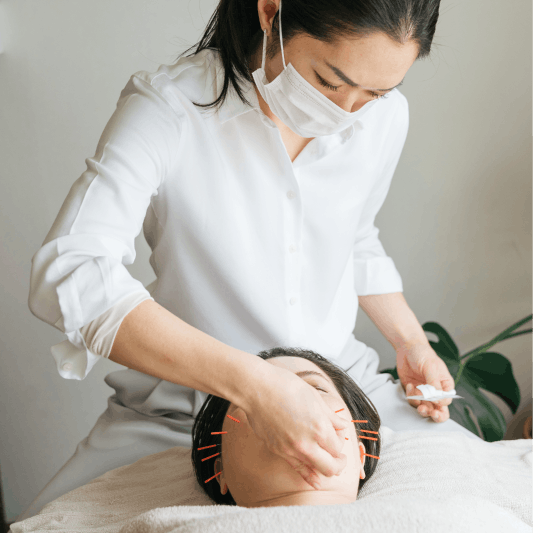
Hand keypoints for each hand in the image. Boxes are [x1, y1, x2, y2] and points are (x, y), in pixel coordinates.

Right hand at [241, 363, 348, 489]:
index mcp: (319, 428)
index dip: (341, 442)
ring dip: (326, 469)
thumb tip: (342, 425)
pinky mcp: (278, 451)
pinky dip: (309, 477)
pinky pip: (298, 469)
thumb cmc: (286, 386)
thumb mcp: (314, 397)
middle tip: (340, 457)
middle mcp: (307, 443)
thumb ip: (331, 416)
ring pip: (316, 472)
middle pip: (331, 467)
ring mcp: (291, 450)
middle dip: (339, 464)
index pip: (338, 448)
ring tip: (329, 462)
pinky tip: (316, 481)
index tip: (337, 434)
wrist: (257, 388)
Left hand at [396, 342, 454, 422]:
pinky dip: (410, 396)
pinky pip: (412, 400)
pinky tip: (409, 386)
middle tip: (431, 413)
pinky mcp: (412, 391)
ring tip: (417, 401)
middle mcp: (435, 391)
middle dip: (435, 414)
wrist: (406, 348)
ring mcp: (423, 392)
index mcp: (444, 384)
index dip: (442, 403)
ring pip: (425, 407)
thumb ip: (434, 383)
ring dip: (421, 407)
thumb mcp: (431, 366)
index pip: (447, 400)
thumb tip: (438, 397)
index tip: (436, 401)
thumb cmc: (423, 354)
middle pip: (439, 409)